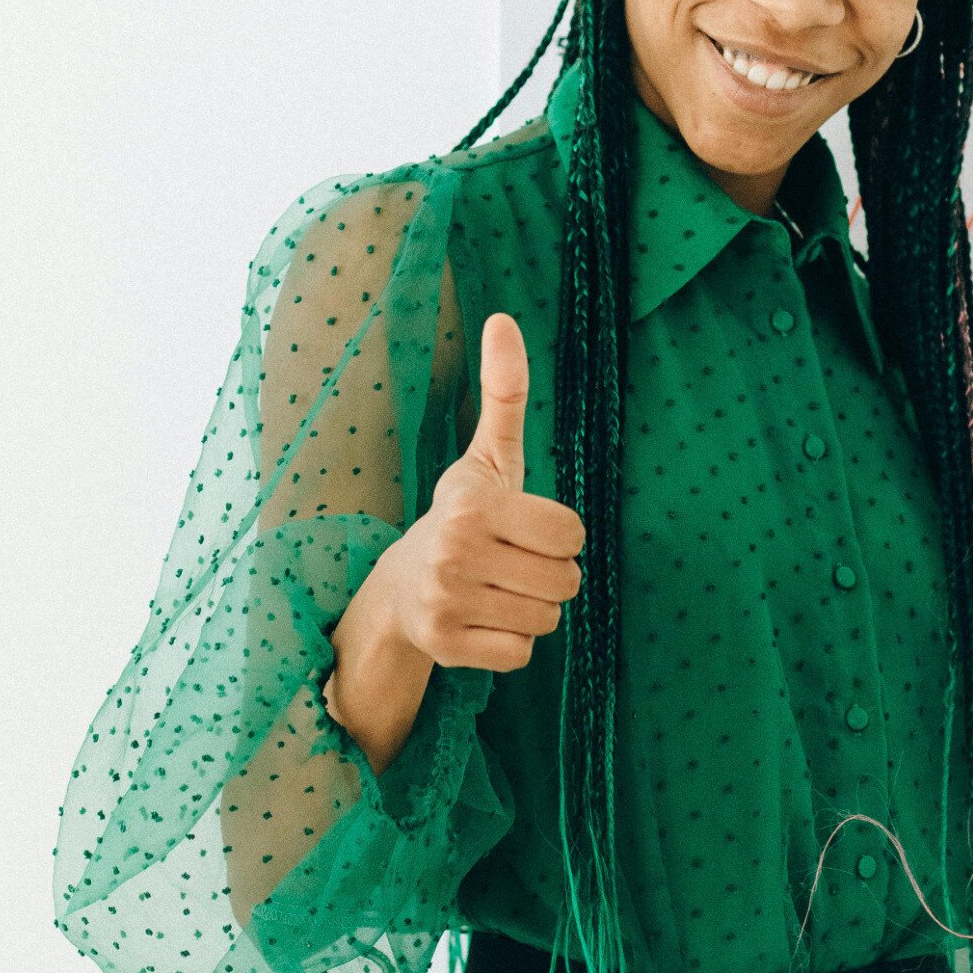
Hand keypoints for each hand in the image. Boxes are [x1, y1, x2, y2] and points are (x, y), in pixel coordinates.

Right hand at [379, 311, 585, 671]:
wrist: (399, 587)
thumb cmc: (462, 516)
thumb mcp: (488, 456)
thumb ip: (504, 392)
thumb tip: (503, 318)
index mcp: (473, 503)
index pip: (573, 534)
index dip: (560, 534)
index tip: (524, 528)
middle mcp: (455, 552)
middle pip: (566, 581)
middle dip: (549, 574)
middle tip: (510, 563)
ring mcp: (447, 602)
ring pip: (548, 620)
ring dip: (532, 609)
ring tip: (496, 590)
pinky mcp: (444, 647)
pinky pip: (523, 653)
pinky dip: (511, 642)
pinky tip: (482, 620)